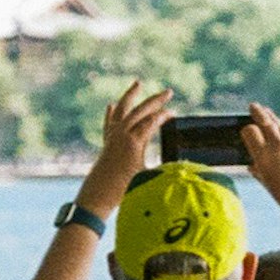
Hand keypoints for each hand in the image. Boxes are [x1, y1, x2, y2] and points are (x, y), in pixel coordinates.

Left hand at [82, 84, 175, 212]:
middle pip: (139, 111)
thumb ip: (164, 171)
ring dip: (130, 96)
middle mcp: (122, 135)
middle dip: (155, 100)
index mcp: (133, 142)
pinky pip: (109, 122)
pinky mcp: (107, 143)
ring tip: (138, 83)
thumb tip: (182, 169)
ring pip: (122, 110)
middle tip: (168, 91)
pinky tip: (112, 105)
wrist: (97, 196)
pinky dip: (112, 112)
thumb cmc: (124, 190)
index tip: (173, 115)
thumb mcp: (148, 179)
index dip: (164, 116)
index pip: (152, 121)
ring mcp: (113, 137)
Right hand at [241, 103, 279, 222]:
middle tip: (253, 106)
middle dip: (258, 112)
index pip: (250, 131)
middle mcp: (277, 146)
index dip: (246, 129)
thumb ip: (258, 172)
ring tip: (266, 111)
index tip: (244, 130)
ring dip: (271, 117)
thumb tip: (251, 166)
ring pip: (279, 124)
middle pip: (266, 121)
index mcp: (264, 157)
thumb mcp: (268, 185)